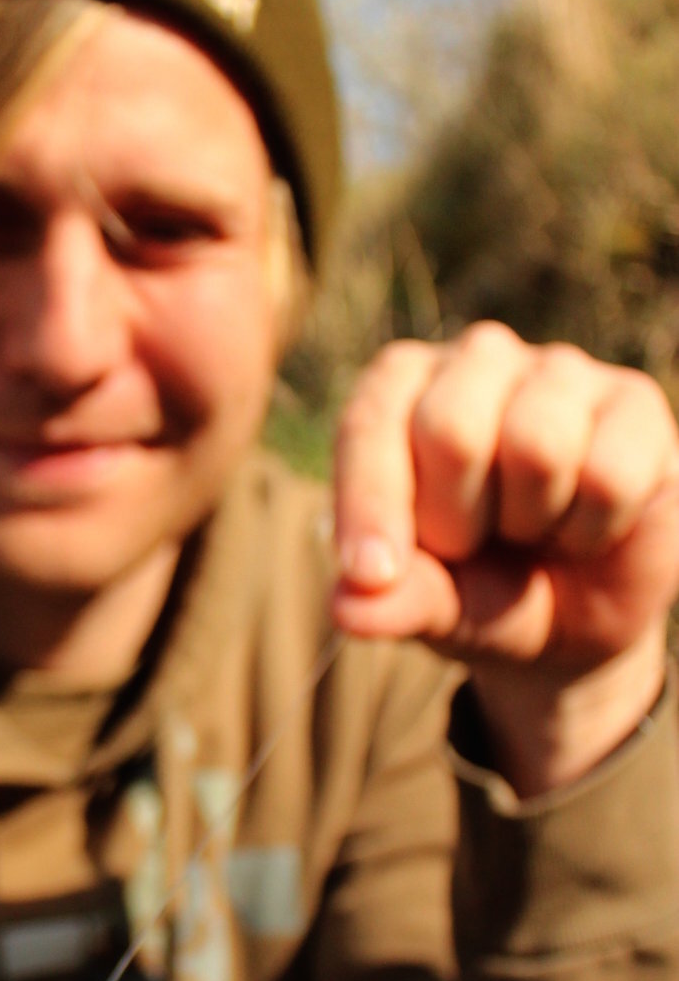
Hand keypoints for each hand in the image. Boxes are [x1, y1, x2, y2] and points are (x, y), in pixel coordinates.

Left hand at [332, 323, 678, 792]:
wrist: (579, 621)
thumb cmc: (482, 590)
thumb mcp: (432, 606)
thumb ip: (393, 599)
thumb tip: (348, 607)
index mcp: (400, 388)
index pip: (371, 425)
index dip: (370, 506)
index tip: (372, 575)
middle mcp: (476, 359)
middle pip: (450, 428)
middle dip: (457, 519)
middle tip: (473, 543)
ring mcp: (559, 371)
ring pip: (537, 445)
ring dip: (530, 520)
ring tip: (532, 528)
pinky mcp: (632, 400)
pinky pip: (607, 474)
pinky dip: (592, 528)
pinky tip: (587, 526)